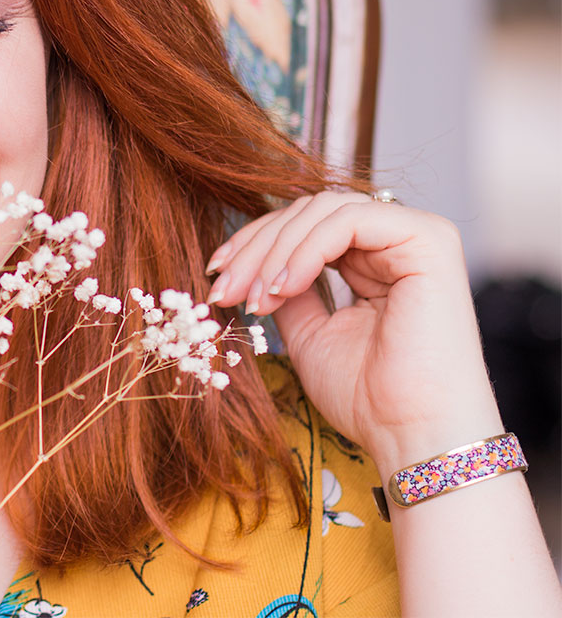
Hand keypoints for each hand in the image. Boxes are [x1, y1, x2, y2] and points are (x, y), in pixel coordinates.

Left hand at [205, 191, 502, 475]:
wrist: (411, 435)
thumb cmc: (368, 396)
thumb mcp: (308, 331)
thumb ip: (287, 289)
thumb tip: (252, 264)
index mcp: (376, 260)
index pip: (305, 226)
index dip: (254, 245)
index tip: (217, 277)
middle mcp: (398, 241)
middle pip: (309, 213)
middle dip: (256, 248)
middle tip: (224, 290)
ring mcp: (418, 235)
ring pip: (323, 210)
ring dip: (275, 251)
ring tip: (255, 298)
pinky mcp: (429, 240)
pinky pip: (347, 220)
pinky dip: (305, 250)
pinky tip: (283, 287)